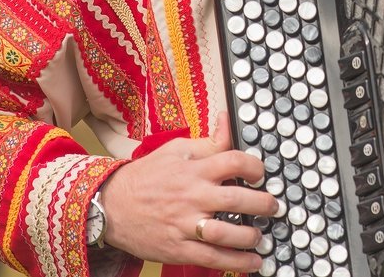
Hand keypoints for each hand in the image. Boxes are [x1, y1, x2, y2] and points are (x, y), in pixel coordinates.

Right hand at [100, 113, 277, 268]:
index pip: (232, 161)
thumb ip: (208, 141)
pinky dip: (235, 262)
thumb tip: (227, 120)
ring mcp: (184, 225)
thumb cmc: (146, 176)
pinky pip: (211, 257)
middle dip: (262, 204)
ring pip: (226, 233)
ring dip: (251, 236)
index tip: (261, 173)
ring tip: (262, 236)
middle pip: (235, 200)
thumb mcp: (176, 150)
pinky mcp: (178, 248)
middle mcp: (191, 197)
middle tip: (273, 207)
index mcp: (193, 170)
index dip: (254, 166)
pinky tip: (252, 262)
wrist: (110, 205)